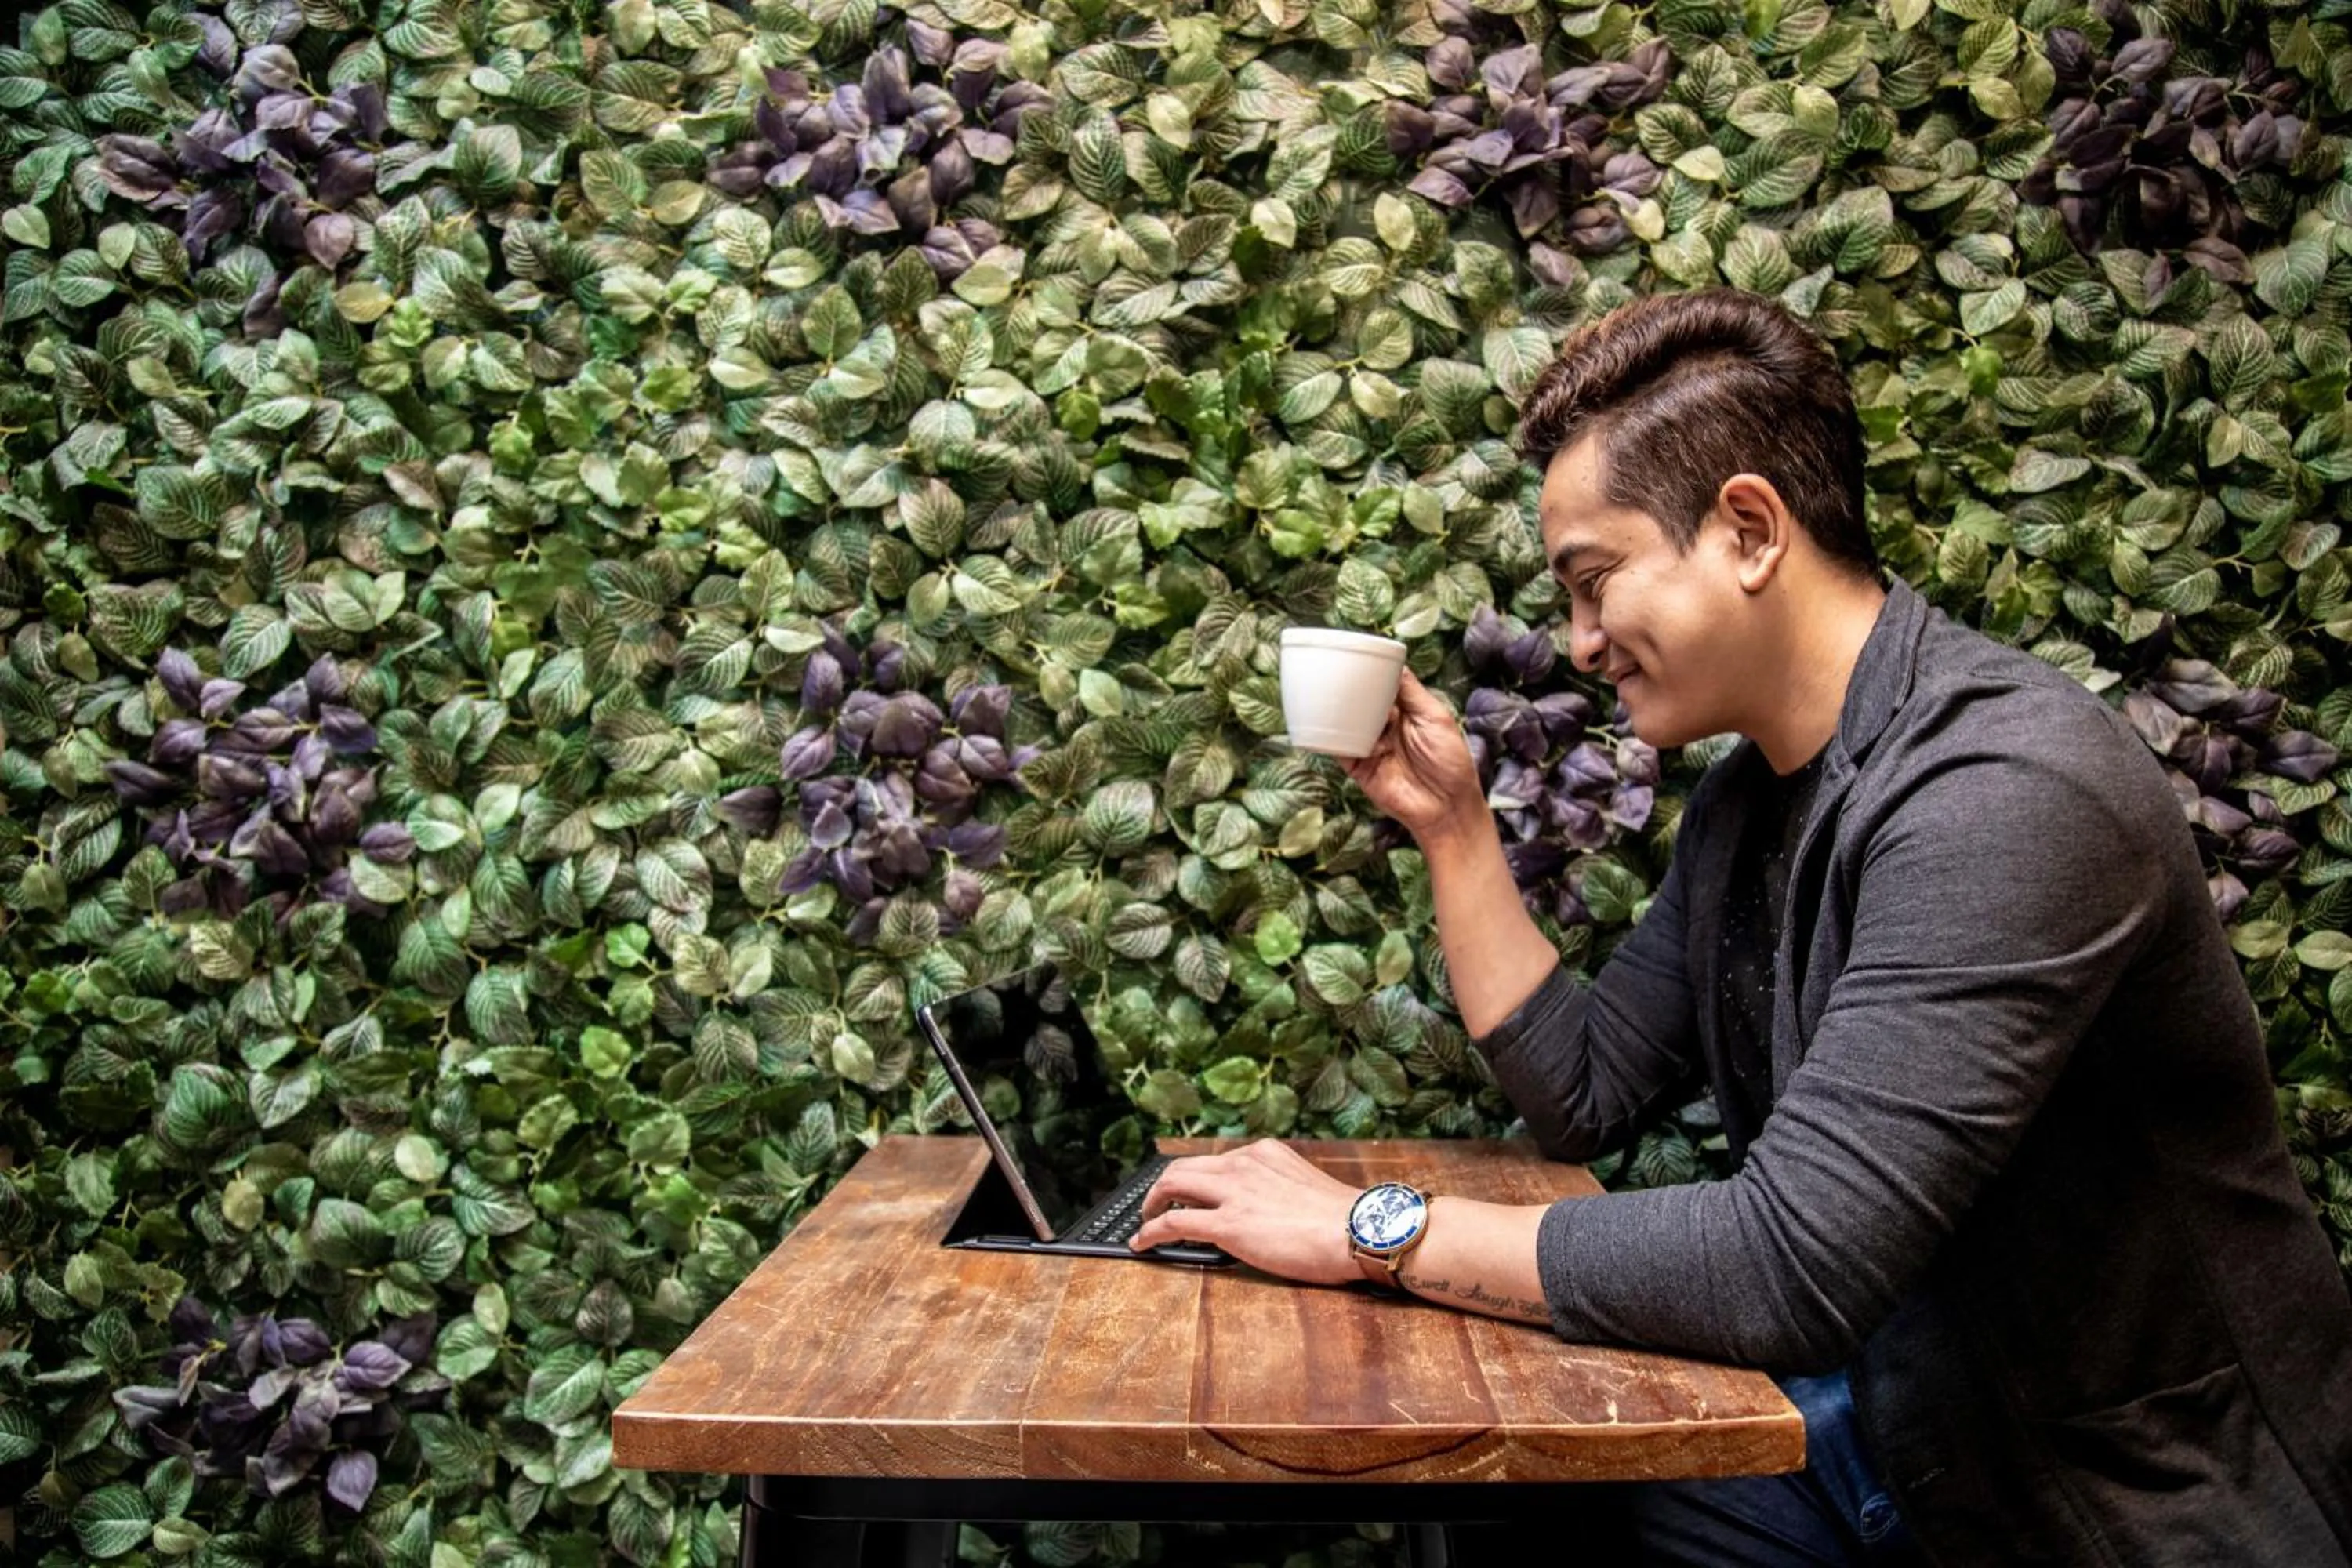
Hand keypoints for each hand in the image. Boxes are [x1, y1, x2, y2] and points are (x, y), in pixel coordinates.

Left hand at [1129, 1140, 1369, 1285]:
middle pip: (1183, 1168)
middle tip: (1155, 1205)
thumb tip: (1259, 1209)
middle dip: (1163, 1187)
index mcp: (1263, 1153)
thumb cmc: (1343, 1220)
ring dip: (1152, 1204)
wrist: (1360, 1231)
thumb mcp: (1303, 1186)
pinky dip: (1150, 1231)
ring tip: (1145, 1221)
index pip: (1214, 1161)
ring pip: (1172, 1186)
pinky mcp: (1228, 1225)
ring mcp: (1234, 1192)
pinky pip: (1174, 1224)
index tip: (1186, 1192)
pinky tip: (1141, 1243)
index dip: (1194, 1178)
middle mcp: (1243, 1164)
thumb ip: (1275, 1188)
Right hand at [1338, 670, 1483, 842]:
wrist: (1446, 807)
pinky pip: (1337, 748)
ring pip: (1345, 722)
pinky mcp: (1358, 767)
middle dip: (1348, 688)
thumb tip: (1394, 664)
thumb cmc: (1450, 762)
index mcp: (1405, 711)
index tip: (1356, 654)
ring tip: (1325, 692)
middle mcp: (1384, 727)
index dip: (1370, 672)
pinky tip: (1320, 723)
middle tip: (1334, 669)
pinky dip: (1327, 737)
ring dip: (1336, 709)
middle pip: (1360, 702)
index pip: (1382, 686)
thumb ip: (1412, 692)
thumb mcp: (1435, 717)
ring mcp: (1370, 746)